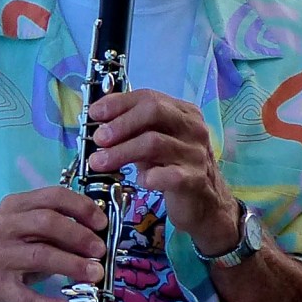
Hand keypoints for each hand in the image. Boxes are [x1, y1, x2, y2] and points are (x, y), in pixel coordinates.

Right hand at [0, 185, 107, 301]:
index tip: (102, 223)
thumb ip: (57, 231)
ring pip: (39, 256)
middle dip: (79, 235)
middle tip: (101, 251)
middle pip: (47, 222)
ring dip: (72, 265)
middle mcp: (4, 227)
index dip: (81, 208)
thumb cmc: (7, 252)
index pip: (52, 197)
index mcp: (15, 207)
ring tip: (95, 275)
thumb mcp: (28, 233)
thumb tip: (99, 238)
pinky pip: (26, 297)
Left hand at [86, 88, 241, 251]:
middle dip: (120, 123)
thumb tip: (99, 122)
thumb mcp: (154, 144)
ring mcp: (195, 153)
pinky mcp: (195, 180)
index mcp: (184, 113)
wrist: (206, 205)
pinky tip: (139, 180)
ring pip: (153, 142)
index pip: (149, 97)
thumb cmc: (174, 169)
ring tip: (100, 162)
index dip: (118, 103)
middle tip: (98, 139)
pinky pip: (166, 175)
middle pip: (154, 110)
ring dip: (121, 152)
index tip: (94, 114)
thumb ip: (133, 131)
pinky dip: (147, 177)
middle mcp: (193, 128)